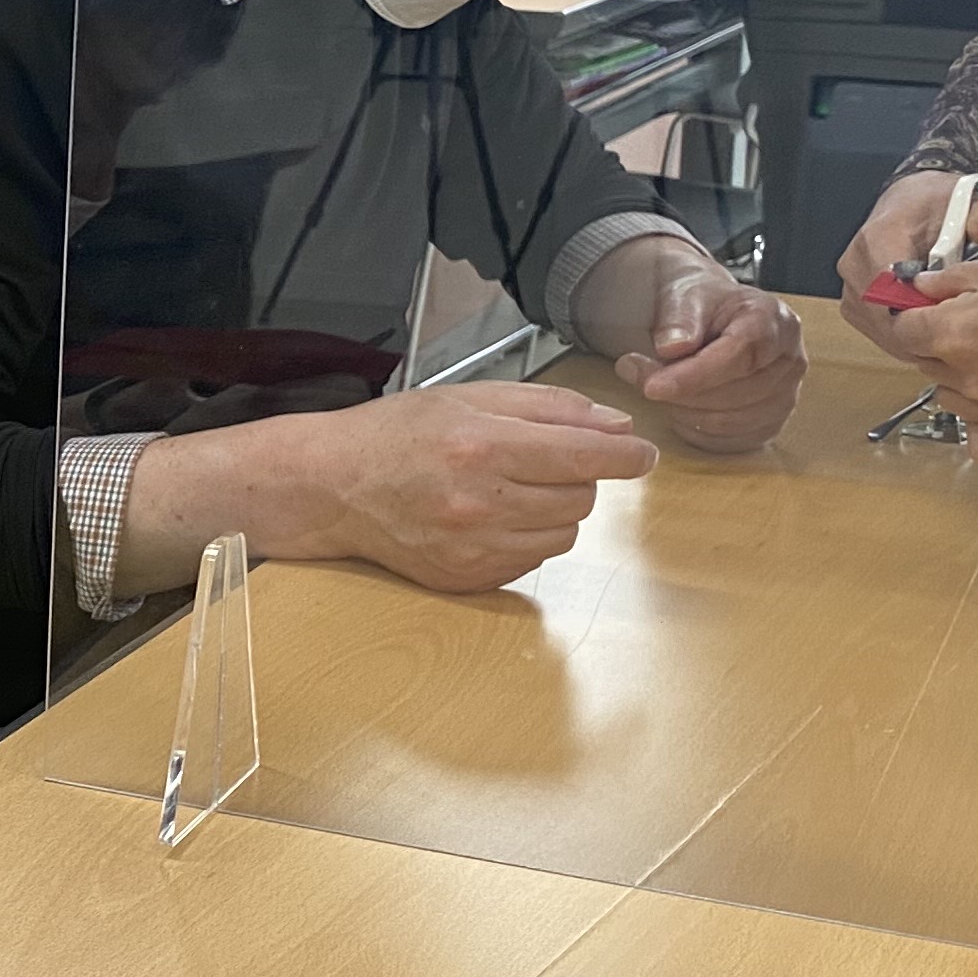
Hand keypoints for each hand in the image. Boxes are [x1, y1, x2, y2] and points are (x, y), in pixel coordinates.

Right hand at [279, 378, 661, 590]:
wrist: (335, 487)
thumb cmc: (397, 435)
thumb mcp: (469, 397)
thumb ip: (548, 408)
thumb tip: (615, 425)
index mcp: (482, 446)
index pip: (585, 455)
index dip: (626, 456)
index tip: (642, 455)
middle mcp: (479, 502)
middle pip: (582, 498)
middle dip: (579, 476)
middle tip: (544, 461)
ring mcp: (473, 548)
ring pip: (565, 534)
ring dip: (557, 510)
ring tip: (514, 489)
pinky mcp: (468, 578)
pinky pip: (533, 560)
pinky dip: (528, 537)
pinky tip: (491, 516)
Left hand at [592, 246, 806, 453]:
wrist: (711, 317)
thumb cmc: (700, 305)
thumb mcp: (684, 295)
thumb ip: (678, 318)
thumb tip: (673, 348)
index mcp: (775, 320)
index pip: (743, 355)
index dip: (696, 376)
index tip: (653, 386)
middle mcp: (790, 360)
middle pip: (736, 393)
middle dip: (681, 393)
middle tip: (636, 374)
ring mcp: (785, 396)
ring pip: (730, 422)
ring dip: (684, 411)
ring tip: (656, 385)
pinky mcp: (770, 424)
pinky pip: (729, 442)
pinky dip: (696, 430)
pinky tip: (678, 407)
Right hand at [837, 173, 977, 357]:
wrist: (908, 202)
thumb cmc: (934, 206)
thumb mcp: (966, 204)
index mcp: (878, 238)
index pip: (890, 290)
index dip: (922, 311)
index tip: (955, 316)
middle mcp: (855, 263)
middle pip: (884, 317)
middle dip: (922, 330)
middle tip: (959, 331)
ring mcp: (850, 286)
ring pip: (879, 329)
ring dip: (914, 337)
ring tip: (947, 329)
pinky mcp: (852, 301)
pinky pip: (876, 330)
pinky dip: (904, 335)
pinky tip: (930, 328)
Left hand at [869, 232, 977, 459]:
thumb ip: (949, 285)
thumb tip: (919, 290)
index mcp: (956, 333)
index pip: (904, 332)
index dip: (915, 317)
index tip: (926, 313)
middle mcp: (973, 378)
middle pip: (927, 365)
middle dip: (942, 345)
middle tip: (977, 326)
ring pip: (952, 399)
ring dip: (963, 380)